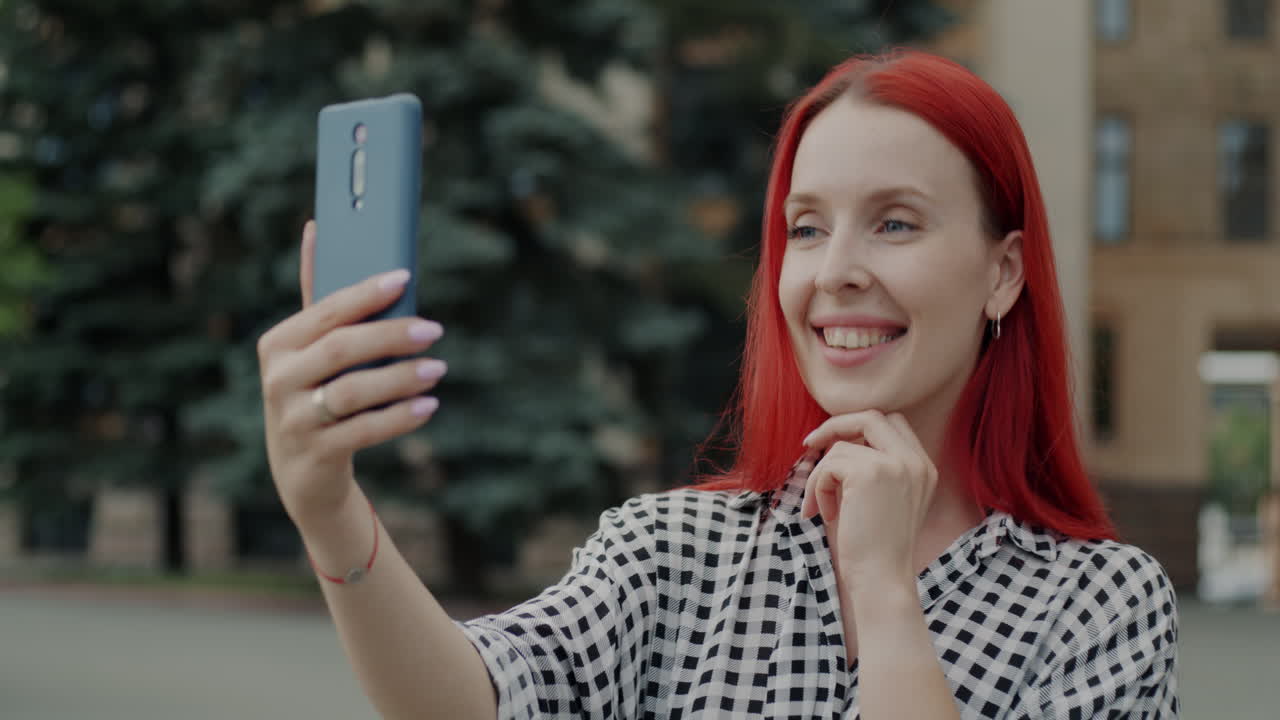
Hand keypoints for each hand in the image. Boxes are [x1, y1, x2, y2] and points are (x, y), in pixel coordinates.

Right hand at [258, 220, 446, 522]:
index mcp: (277, 344)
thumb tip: (315, 227)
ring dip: (401, 378)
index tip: (405, 277)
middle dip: (391, 335)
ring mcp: (293, 419)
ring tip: (438, 369)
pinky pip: (363, 430)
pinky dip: (399, 417)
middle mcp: (278, 379)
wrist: (305, 472)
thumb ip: (320, 297)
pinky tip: (428, 406)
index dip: (365, 292)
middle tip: (434, 329)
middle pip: (341, 348)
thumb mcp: (312, 349)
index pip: (325, 311)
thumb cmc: (317, 393)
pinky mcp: (315, 454)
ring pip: (353, 391)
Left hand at [799, 410, 937, 585]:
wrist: (881, 579)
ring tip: (822, 507)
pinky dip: (818, 488)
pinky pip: (829, 465)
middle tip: (809, 444)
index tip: (832, 442)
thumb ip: (870, 467)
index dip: (858, 426)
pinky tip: (825, 514)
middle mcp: (916, 461)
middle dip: (835, 426)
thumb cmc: (873, 547)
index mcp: (923, 467)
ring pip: (841, 447)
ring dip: (821, 476)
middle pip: (871, 417)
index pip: (892, 423)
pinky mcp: (871, 473)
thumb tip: (832, 440)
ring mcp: (896, 464)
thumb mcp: (879, 499)